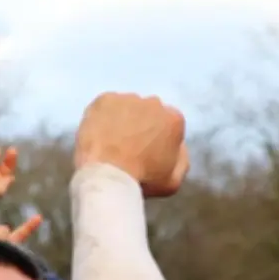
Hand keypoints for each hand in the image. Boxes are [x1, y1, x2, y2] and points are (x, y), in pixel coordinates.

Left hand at [74, 92, 188, 195]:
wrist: (107, 174)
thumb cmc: (141, 180)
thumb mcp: (172, 181)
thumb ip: (180, 160)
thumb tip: (178, 146)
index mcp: (174, 120)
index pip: (168, 125)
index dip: (156, 139)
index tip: (145, 152)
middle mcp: (154, 103)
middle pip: (148, 112)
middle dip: (140, 126)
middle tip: (126, 147)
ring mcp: (128, 99)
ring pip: (126, 107)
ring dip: (121, 120)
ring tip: (109, 142)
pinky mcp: (104, 99)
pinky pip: (104, 106)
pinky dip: (101, 117)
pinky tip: (97, 135)